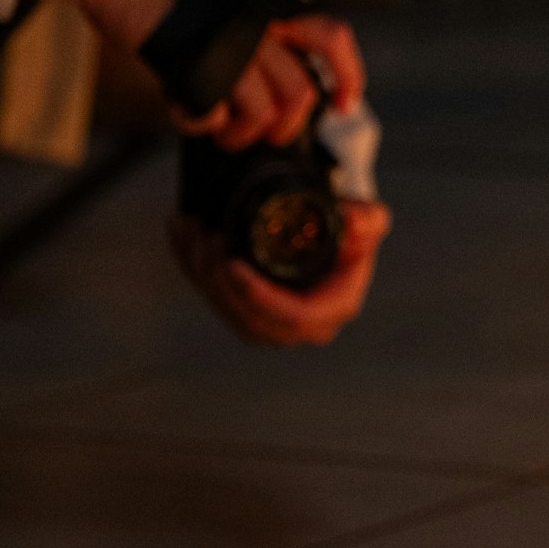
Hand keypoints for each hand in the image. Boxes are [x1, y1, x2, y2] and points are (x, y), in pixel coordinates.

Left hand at [170, 198, 390, 345]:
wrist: (332, 232)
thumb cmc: (351, 230)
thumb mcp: (368, 221)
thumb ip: (368, 222)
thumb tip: (354, 226)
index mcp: (329, 310)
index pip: (292, 318)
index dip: (258, 297)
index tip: (234, 264)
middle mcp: (297, 326)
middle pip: (249, 319)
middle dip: (220, 282)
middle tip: (208, 240)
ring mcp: (267, 320)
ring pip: (224, 309)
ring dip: (201, 272)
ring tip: (192, 230)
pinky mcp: (243, 308)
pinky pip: (212, 294)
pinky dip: (190, 263)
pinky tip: (180, 232)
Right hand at [175, 13, 365, 149]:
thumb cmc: (197, 15)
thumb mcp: (247, 15)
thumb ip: (275, 49)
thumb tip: (298, 104)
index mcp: (278, 12)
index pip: (331, 38)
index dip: (348, 75)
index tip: (344, 105)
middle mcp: (261, 27)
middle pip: (300, 94)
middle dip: (286, 128)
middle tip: (266, 133)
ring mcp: (231, 47)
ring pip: (263, 113)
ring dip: (242, 136)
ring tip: (225, 132)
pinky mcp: (196, 67)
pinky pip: (213, 115)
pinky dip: (202, 123)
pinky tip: (189, 111)